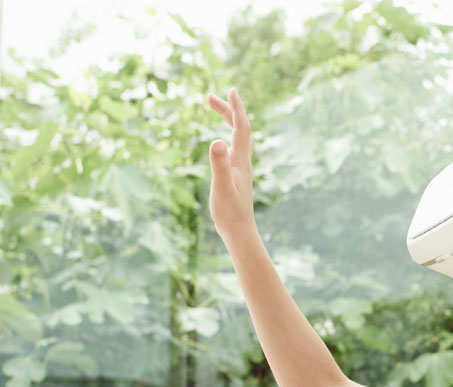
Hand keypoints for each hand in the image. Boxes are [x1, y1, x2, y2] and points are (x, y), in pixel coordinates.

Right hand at [205, 87, 256, 241]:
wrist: (239, 231)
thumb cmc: (229, 212)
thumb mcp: (220, 187)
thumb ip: (219, 164)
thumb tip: (216, 141)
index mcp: (240, 160)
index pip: (241, 127)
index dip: (236, 108)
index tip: (231, 89)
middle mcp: (243, 161)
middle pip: (240, 128)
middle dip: (228, 109)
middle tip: (209, 97)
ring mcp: (241, 168)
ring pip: (238, 137)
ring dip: (228, 119)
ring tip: (214, 107)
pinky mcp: (236, 175)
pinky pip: (234, 148)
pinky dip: (228, 135)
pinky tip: (220, 140)